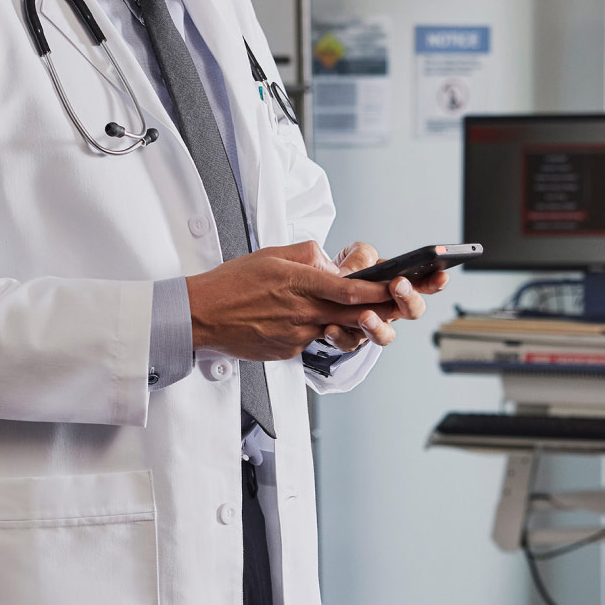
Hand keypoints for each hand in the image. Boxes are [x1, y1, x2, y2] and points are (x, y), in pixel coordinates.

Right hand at [186, 240, 401, 360]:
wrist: (202, 315)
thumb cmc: (232, 283)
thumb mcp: (272, 254)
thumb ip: (308, 255)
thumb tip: (332, 263)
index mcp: (299, 283)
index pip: (350, 289)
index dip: (379, 290)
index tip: (399, 285)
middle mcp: (302, 312)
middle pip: (354, 314)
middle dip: (383, 309)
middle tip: (403, 303)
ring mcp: (296, 335)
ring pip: (338, 330)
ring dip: (356, 323)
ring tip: (367, 313)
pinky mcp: (289, 351)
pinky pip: (315, 340)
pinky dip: (322, 330)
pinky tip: (314, 321)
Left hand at [318, 243, 447, 351]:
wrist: (319, 292)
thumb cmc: (345, 271)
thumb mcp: (354, 255)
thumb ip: (360, 257)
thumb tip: (355, 272)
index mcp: (396, 285)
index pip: (423, 283)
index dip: (435, 281)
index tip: (441, 275)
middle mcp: (390, 309)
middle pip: (412, 311)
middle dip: (408, 298)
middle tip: (397, 285)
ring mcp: (371, 326)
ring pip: (384, 336)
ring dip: (377, 326)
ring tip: (365, 316)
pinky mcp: (348, 339)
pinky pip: (347, 343)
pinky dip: (340, 336)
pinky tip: (331, 328)